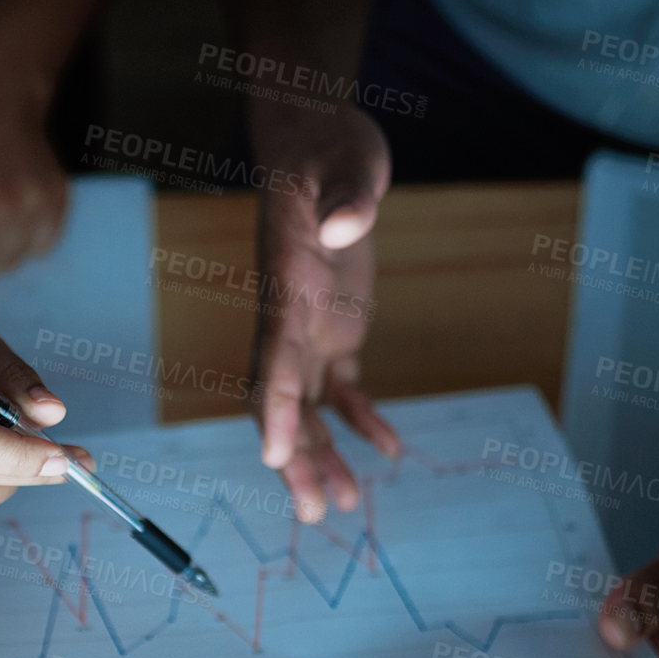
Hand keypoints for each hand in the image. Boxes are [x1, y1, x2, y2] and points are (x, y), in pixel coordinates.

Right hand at [248, 102, 401, 522]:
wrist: (318, 142)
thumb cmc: (327, 149)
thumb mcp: (344, 162)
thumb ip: (347, 195)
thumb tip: (348, 227)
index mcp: (287, 286)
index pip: (271, 356)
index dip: (272, 407)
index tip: (273, 455)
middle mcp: (290, 318)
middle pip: (282, 402)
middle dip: (294, 459)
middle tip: (311, 515)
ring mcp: (311, 326)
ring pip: (306, 407)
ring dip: (320, 456)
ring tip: (343, 505)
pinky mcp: (336, 325)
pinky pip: (342, 387)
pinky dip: (360, 420)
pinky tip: (386, 452)